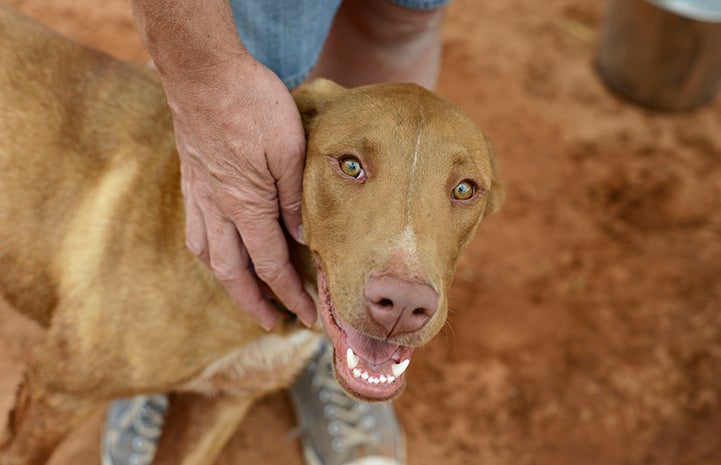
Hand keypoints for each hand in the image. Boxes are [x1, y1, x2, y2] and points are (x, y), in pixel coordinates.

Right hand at [165, 57, 316, 329]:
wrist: (203, 72)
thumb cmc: (251, 104)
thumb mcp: (289, 149)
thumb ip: (294, 199)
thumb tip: (303, 238)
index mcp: (246, 205)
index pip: (270, 264)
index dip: (289, 293)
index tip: (307, 314)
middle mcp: (217, 208)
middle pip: (233, 272)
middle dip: (255, 303)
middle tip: (273, 323)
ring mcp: (200, 195)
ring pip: (208, 255)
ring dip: (229, 282)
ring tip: (246, 294)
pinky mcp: (191, 180)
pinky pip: (195, 230)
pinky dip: (209, 252)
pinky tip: (219, 250)